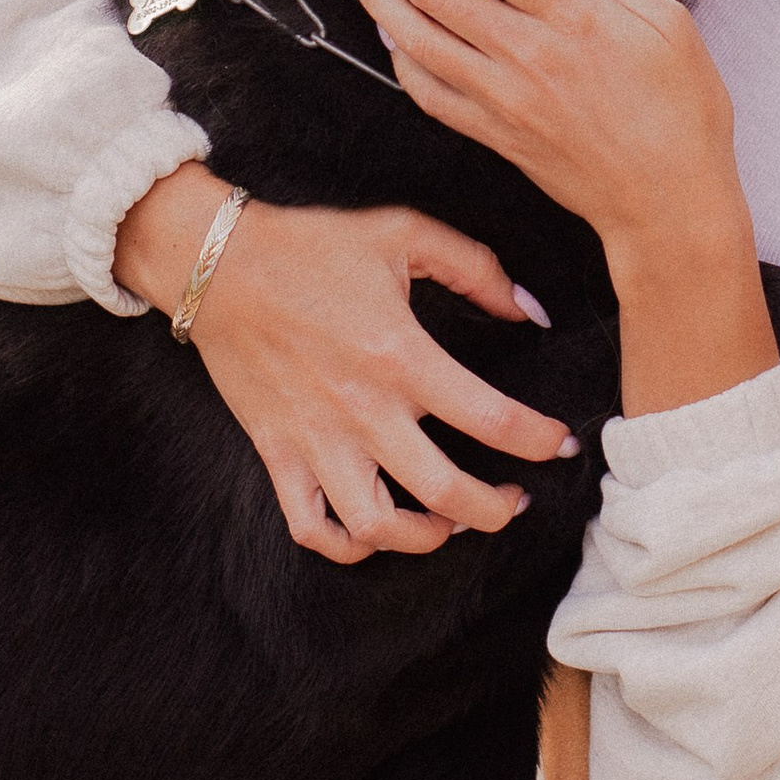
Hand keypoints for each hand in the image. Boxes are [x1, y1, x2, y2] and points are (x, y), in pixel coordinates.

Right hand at [114, 167, 576, 564]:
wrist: (218, 264)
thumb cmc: (313, 246)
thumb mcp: (402, 234)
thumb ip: (475, 268)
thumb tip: (530, 309)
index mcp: (401, 356)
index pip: (492, 419)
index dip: (540, 439)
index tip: (561, 443)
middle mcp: (363, 410)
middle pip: (445, 492)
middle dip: (496, 509)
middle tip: (515, 501)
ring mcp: (317, 440)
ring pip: (378, 527)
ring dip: (426, 537)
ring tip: (449, 522)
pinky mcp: (278, 454)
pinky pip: (312, 527)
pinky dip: (348, 545)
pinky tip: (377, 529)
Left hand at [338, 0, 740, 255]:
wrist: (667, 202)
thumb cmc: (681, 108)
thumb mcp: (664, 19)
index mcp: (573, 14)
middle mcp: (528, 54)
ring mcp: (504, 98)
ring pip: (419, 41)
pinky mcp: (494, 135)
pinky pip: (428, 94)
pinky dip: (399, 61)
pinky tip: (385, 36)